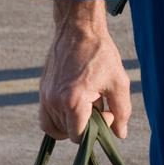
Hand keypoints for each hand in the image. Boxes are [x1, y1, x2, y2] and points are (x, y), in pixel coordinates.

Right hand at [39, 0, 131, 140]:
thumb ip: (121, 110)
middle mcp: (53, 102)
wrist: (79, 29)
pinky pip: (45, 117)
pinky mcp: (41, 90)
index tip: (106, 110)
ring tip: (88, 100)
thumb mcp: (118, 81)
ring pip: (54, 127)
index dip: (96, 129)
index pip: (79, 136)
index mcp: (73, 101)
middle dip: (85, 124)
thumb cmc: (101, 53)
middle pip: (67, 132)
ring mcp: (44, 96)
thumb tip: (120, 134)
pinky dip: (59, 117)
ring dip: (72, 121)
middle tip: (99, 103)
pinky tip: (76, 100)